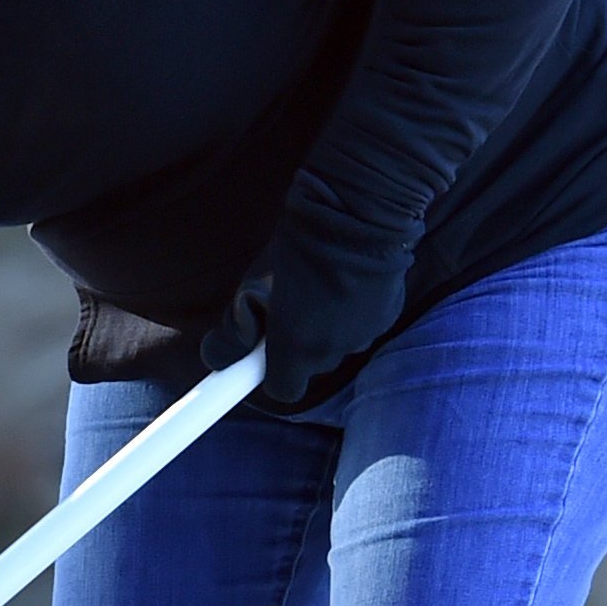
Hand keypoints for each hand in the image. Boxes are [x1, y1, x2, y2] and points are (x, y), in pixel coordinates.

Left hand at [203, 186, 411, 410]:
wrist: (360, 215)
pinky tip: (346, 282)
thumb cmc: (300, 248)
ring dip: (326, 326)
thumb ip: (234, 330)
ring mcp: (366, 335)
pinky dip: (351, 312)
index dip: (268, 375)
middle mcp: (335, 352)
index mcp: (298, 349)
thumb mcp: (253, 286)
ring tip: (319, 286)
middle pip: (310, 364)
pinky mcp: (389, 316)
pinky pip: (361, 326)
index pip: (282, 390)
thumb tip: (217, 358)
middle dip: (297, 344)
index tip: (259, 358)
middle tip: (288, 305)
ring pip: (337, 344)